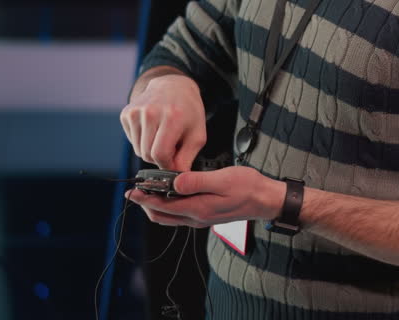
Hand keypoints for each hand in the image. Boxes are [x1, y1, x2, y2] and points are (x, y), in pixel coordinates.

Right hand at [119, 72, 205, 170]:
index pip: (160, 154)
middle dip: (159, 158)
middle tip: (171, 147)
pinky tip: (152, 130)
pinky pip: (132, 141)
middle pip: (147, 154)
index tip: (174, 163)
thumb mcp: (197, 134)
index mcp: (172, 117)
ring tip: (162, 137)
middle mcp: (151, 112)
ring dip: (150, 150)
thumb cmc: (189, 112)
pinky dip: (142, 141)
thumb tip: (177, 177)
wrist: (173, 86)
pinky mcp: (126, 113)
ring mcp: (136, 112)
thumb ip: (187, 158)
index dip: (167, 164)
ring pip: (138, 150)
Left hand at [126, 166, 285, 228]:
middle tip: (136, 191)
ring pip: (169, 217)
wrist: (266, 200)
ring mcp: (201, 218)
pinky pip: (179, 215)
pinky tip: (169, 193)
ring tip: (148, 191)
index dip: (145, 199)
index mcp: (198, 209)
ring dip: (155, 206)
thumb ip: (197, 181)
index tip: (132, 190)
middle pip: (161, 216)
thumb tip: (174, 182)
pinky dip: (168, 206)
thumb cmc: (248, 187)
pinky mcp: (205, 215)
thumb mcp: (223, 179)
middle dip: (146, 204)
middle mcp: (197, 217)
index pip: (163, 206)